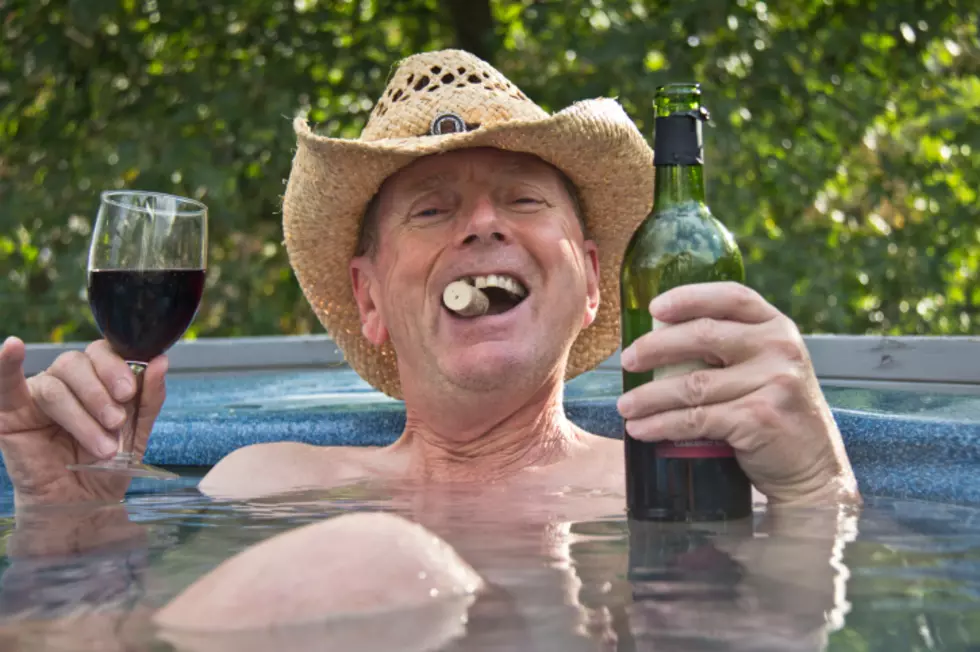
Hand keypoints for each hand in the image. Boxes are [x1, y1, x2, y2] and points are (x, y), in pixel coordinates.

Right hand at [0, 336, 167, 507]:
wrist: (83, 506)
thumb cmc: (107, 468)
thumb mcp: (136, 432)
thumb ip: (149, 397)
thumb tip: (160, 361)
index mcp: (96, 379)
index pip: (103, 353)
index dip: (116, 367)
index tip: (129, 392)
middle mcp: (65, 382)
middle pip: (77, 363)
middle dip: (100, 391)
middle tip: (116, 419)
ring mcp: (36, 395)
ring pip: (56, 386)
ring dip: (82, 415)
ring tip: (102, 446)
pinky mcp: (10, 414)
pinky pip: (5, 384)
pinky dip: (6, 365)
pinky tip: (12, 347)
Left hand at [616, 282, 860, 506]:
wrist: (813, 469)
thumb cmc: (775, 414)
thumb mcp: (766, 368)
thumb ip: (732, 348)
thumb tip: (658, 341)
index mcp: (777, 327)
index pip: (732, 297)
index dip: (690, 297)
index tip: (654, 307)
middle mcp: (779, 348)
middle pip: (704, 335)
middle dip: (656, 347)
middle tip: (627, 361)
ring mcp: (772, 383)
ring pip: (693, 384)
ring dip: (649, 396)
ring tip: (625, 405)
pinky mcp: (759, 418)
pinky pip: (696, 418)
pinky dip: (661, 424)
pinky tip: (641, 429)